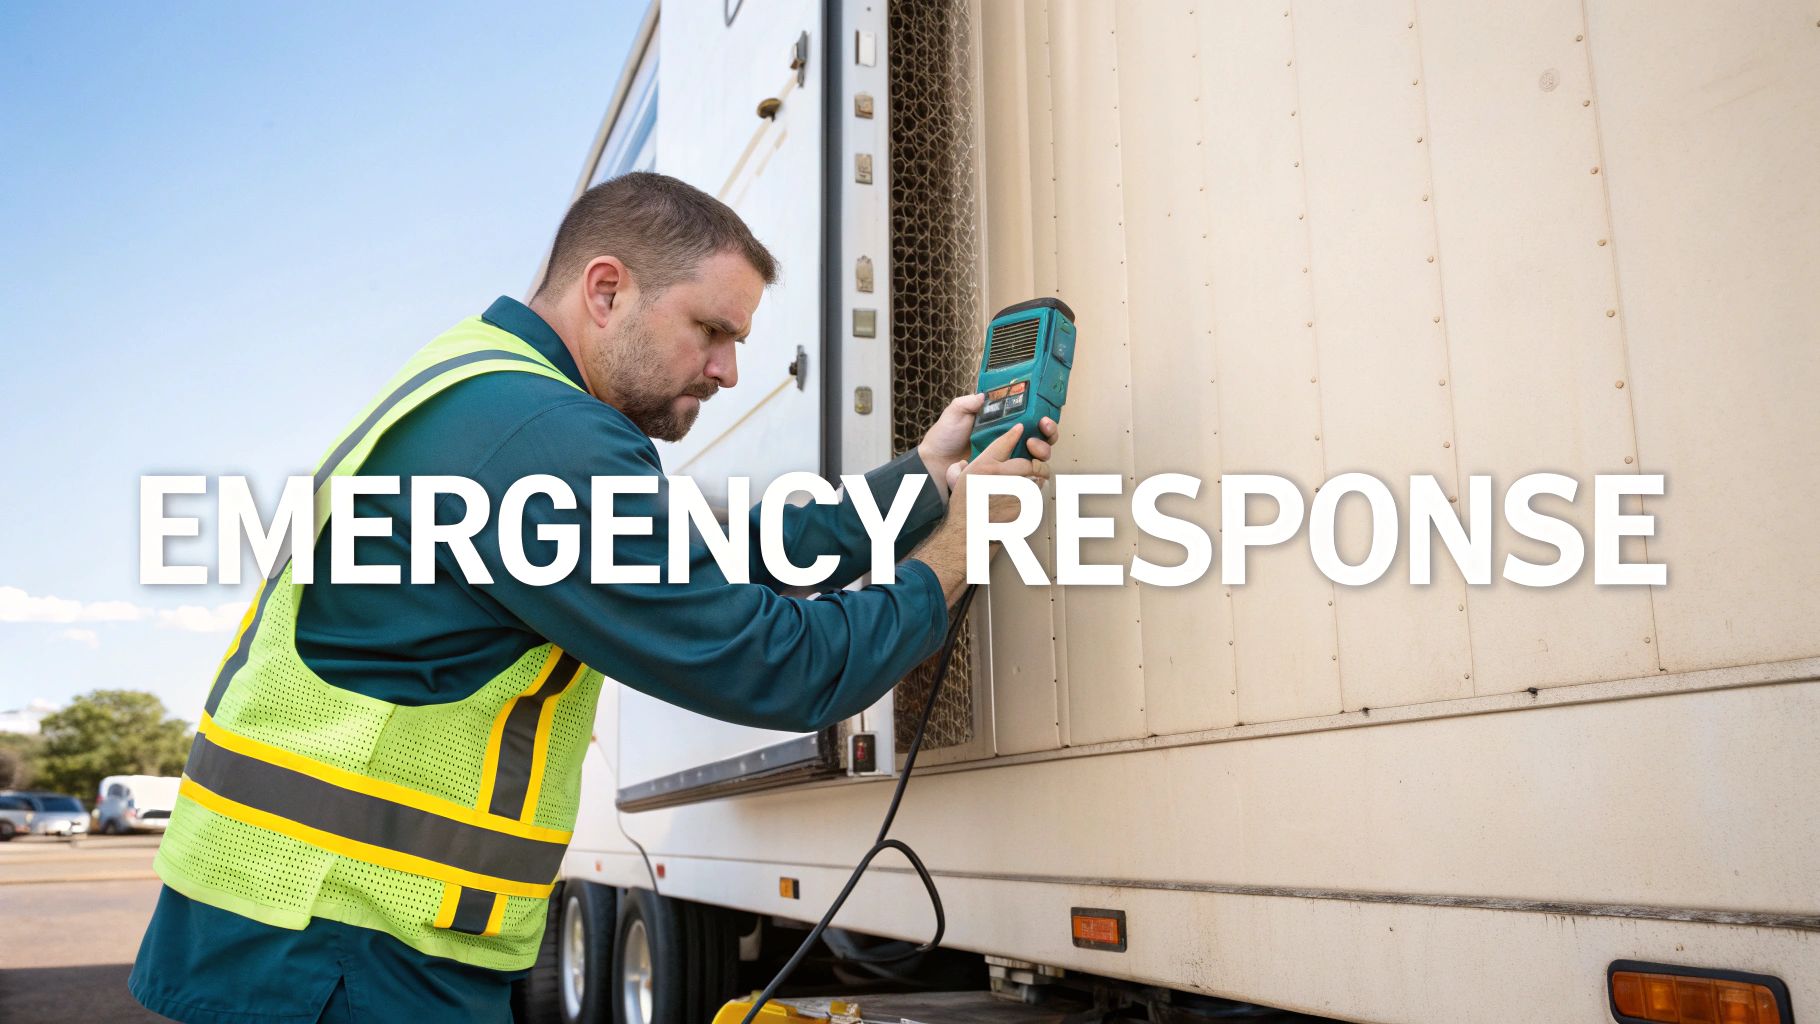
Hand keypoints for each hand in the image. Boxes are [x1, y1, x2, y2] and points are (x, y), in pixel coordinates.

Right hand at [912, 422, 1051, 602]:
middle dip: (1035, 463)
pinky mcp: (1024, 508)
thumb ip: (963, 468)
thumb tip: (964, 462)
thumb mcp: (959, 482)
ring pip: (1036, 479)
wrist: (966, 536)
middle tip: (1035, 465)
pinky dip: (1034, 496)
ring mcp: (1014, 493)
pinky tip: (1028, 498)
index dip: (1015, 433)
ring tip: (1033, 481)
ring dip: (1036, 480)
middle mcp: (1000, 476)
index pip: (1004, 442)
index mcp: (984, 467)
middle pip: (1028, 462)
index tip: (1021, 428)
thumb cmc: (961, 511)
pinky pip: (1036, 496)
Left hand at [918, 393, 1059, 501]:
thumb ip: (968, 402)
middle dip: (1048, 435)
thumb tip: (984, 396)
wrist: (934, 465)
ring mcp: (1010, 458)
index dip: (1044, 417)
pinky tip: (1029, 466)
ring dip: (1042, 450)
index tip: (1043, 418)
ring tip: (1031, 448)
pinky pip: (1027, 475)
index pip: (1032, 418)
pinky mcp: (1006, 476)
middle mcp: (1011, 440)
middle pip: (1043, 437)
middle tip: (1039, 433)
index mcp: (1003, 422)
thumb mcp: (955, 413)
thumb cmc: (944, 439)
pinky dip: (1034, 471)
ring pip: (1039, 456)